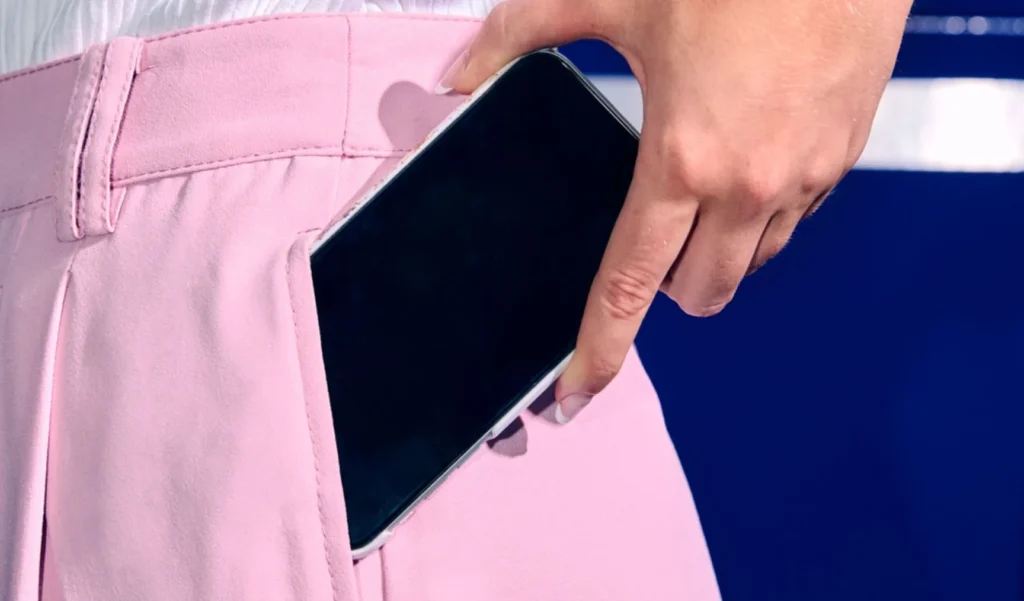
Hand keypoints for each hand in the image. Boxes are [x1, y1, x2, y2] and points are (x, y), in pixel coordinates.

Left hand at [440, 0, 911, 421]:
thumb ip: (521, 34)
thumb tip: (459, 72)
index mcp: (681, 159)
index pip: (630, 283)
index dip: (600, 347)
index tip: (577, 390)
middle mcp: (749, 187)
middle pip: (700, 294)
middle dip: (668, 291)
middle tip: (650, 249)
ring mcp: (804, 179)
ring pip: (752, 264)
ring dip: (718, 256)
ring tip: (698, 202)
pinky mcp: (843, 160)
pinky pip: (796, 223)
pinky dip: (765, 217)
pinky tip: (748, 167)